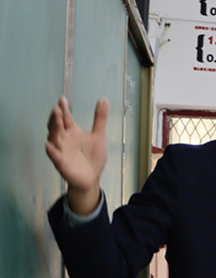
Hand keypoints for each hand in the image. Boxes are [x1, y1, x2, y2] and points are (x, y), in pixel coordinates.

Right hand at [45, 97, 108, 214]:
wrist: (92, 178)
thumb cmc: (93, 157)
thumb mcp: (99, 136)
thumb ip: (100, 118)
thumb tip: (103, 100)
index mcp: (72, 132)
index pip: (66, 118)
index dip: (64, 109)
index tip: (62, 99)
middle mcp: (64, 139)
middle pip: (57, 126)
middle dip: (56, 118)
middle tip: (57, 109)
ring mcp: (61, 150)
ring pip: (54, 138)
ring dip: (54, 130)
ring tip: (56, 121)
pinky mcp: (61, 163)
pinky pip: (55, 156)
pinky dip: (52, 151)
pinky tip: (50, 146)